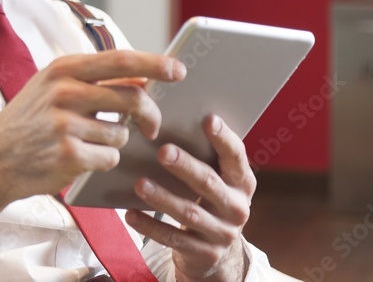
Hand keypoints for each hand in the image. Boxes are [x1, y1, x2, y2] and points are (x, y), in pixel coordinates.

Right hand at [0, 51, 185, 232]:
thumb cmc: (27, 123)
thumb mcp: (50, 88)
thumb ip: (91, 81)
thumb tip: (143, 82)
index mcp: (62, 69)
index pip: (121, 61)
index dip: (154, 64)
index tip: (178, 69)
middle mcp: (65, 92)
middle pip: (132, 98)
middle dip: (150, 115)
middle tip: (153, 126)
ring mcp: (66, 124)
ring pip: (123, 133)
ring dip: (116, 143)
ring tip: (88, 144)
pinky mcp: (70, 155)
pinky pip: (111, 158)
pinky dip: (104, 162)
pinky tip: (80, 160)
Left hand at [125, 115, 255, 281]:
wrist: (217, 253)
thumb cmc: (207, 201)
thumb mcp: (215, 180)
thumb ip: (200, 156)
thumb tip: (165, 121)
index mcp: (241, 182)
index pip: (236, 156)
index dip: (223, 138)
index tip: (208, 119)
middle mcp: (237, 207)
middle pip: (209, 183)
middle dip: (186, 167)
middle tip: (163, 151)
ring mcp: (222, 233)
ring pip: (190, 213)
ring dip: (163, 198)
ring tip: (140, 184)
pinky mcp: (205, 253)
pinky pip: (174, 239)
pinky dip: (151, 226)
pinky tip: (130, 215)